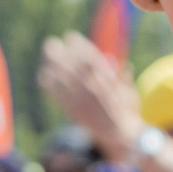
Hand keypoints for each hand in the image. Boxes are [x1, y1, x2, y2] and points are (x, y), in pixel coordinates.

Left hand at [37, 34, 142, 158]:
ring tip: (45, 54)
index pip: (91, 58)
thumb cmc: (126, 111)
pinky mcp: (73, 110)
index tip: (70, 36)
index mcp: (108, 80)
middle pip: (73, 66)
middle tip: (50, 42)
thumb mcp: (129, 90)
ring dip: (52, 65)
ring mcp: (82, 99)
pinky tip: (43, 75)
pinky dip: (50, 84)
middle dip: (61, 53)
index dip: (80, 46)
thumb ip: (121, 76)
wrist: (120, 135)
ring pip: (63, 78)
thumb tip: (115, 60)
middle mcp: (94, 88)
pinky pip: (57, 95)